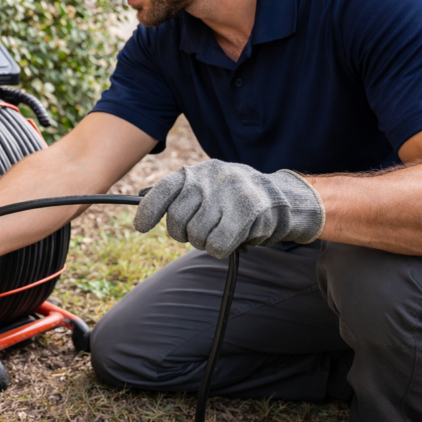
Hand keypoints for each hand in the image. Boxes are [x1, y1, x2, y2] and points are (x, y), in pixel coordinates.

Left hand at [134, 159, 324, 257]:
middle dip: (185, 234)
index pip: (164, 190)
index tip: (140, 228)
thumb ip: (179, 194)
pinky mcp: (245, 212)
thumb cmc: (234, 198)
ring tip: (221, 232)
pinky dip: (220, 249)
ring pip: (197, 236)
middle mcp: (209, 179)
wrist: (282, 198)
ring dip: (206, 242)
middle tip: (200, 233)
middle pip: (177, 221)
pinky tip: (231, 239)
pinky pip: (217, 245)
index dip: (148, 211)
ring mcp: (227, 194)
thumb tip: (141, 201)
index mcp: (196, 172)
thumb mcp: (206, 186)